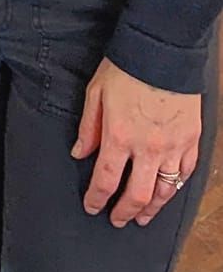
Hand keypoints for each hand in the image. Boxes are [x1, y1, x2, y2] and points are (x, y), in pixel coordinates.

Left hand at [72, 57, 201, 226]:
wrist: (163, 51)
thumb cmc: (126, 69)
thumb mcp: (96, 94)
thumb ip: (88, 128)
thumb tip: (79, 153)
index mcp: (119, 137)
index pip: (106, 180)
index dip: (97, 199)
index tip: (92, 206)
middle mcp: (148, 148)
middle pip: (137, 195)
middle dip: (125, 212)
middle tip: (117, 220)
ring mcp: (174, 146)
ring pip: (164, 190)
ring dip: (152, 208)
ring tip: (143, 217)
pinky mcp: (192, 139)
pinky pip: (186, 172)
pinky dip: (176, 187)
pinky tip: (168, 192)